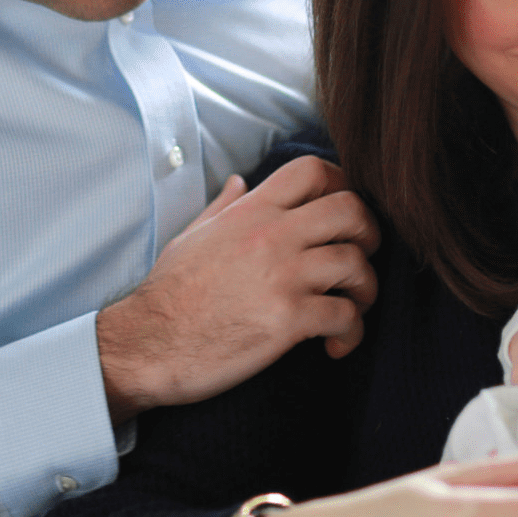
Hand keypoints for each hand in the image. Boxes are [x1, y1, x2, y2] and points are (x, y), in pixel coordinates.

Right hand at [97, 155, 378, 421]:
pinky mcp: (288, 320)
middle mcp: (272, 236)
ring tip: (354, 308)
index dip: (343, 184)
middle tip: (363, 257)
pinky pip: (346, 316)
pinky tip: (336, 345)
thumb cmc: (169, 294)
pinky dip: (352, 332)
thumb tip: (239, 181)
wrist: (147, 345)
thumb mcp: (193, 236)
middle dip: (370, 233)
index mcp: (251, 212)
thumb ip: (223, 206)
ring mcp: (282, 276)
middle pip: (351, 210)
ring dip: (366, 289)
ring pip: (357, 264)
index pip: (312, 170)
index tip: (346, 213)